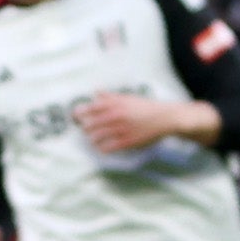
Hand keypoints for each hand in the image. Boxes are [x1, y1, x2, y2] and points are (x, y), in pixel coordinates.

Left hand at [74, 91, 206, 155]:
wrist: (164, 118)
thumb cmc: (145, 107)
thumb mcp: (127, 98)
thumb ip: (110, 96)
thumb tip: (95, 92)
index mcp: (114, 104)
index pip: (89, 109)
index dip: (79, 113)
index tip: (75, 117)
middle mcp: (115, 116)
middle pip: (90, 125)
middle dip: (85, 128)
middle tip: (86, 129)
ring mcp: (121, 130)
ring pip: (96, 137)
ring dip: (92, 139)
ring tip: (93, 140)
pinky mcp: (127, 142)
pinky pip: (107, 147)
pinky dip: (102, 148)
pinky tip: (102, 148)